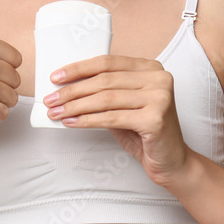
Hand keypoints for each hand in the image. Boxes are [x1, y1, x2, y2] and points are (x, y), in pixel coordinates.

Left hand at [42, 55, 189, 185]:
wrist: (171, 161)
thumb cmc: (145, 132)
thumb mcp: (124, 105)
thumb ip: (105, 91)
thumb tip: (67, 86)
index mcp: (150, 68)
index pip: (108, 62)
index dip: (79, 68)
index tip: (56, 77)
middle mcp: (158, 78)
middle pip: (104, 80)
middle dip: (72, 90)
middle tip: (51, 99)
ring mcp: (160, 97)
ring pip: (105, 98)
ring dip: (75, 106)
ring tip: (57, 112)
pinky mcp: (156, 118)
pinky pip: (111, 117)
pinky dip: (87, 120)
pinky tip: (72, 122)